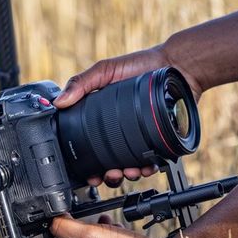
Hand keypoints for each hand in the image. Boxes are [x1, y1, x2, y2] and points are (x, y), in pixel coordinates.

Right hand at [54, 46, 202, 186]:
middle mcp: (123, 128)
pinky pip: (154, 160)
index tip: (87, 171)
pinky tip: (146, 167)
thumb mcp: (106, 70)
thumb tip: (59, 101)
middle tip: (109, 174)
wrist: (177, 65)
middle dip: (109, 173)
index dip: (88, 160)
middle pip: (111, 160)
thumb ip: (82, 83)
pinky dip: (149, 168)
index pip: (92, 142)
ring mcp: (142, 135)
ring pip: (131, 164)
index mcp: (105, 115)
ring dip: (128, 174)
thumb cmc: (143, 63)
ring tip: (128, 172)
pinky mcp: (161, 138)